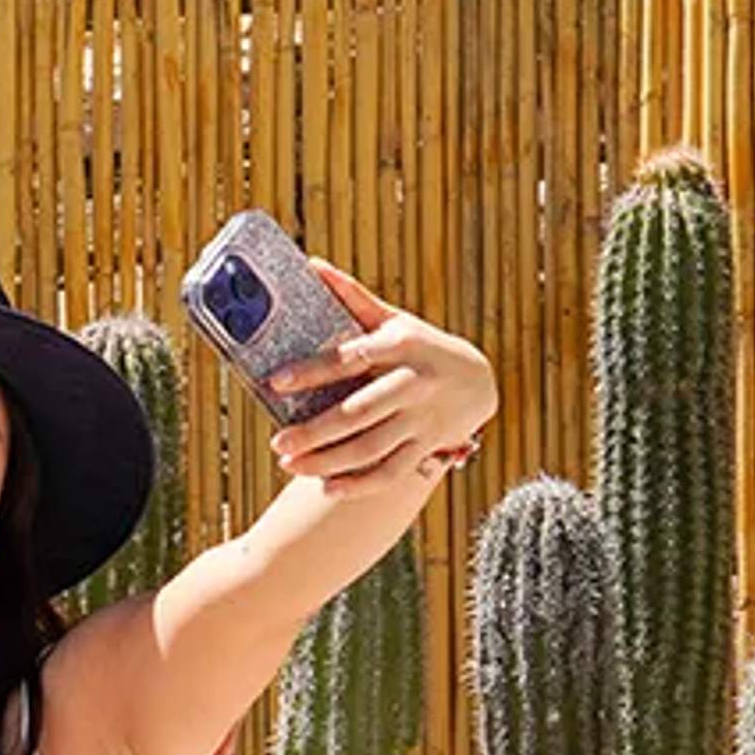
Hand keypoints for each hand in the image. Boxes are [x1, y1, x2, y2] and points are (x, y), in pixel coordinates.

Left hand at [268, 261, 498, 493]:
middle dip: (315, 431)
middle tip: (277, 442)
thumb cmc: (421, 346)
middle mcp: (412, 383)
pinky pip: (392, 472)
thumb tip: (311, 266)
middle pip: (358, 413)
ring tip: (290, 464)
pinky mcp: (427, 447)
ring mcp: (422, 419)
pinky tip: (328, 487)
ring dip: (328, 462)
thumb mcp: (393, 320)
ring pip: (371, 448)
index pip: (350, 358)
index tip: (276, 382)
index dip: (312, 371)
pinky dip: (360, 484)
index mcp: (400, 346)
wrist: (479, 379)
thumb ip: (351, 298)